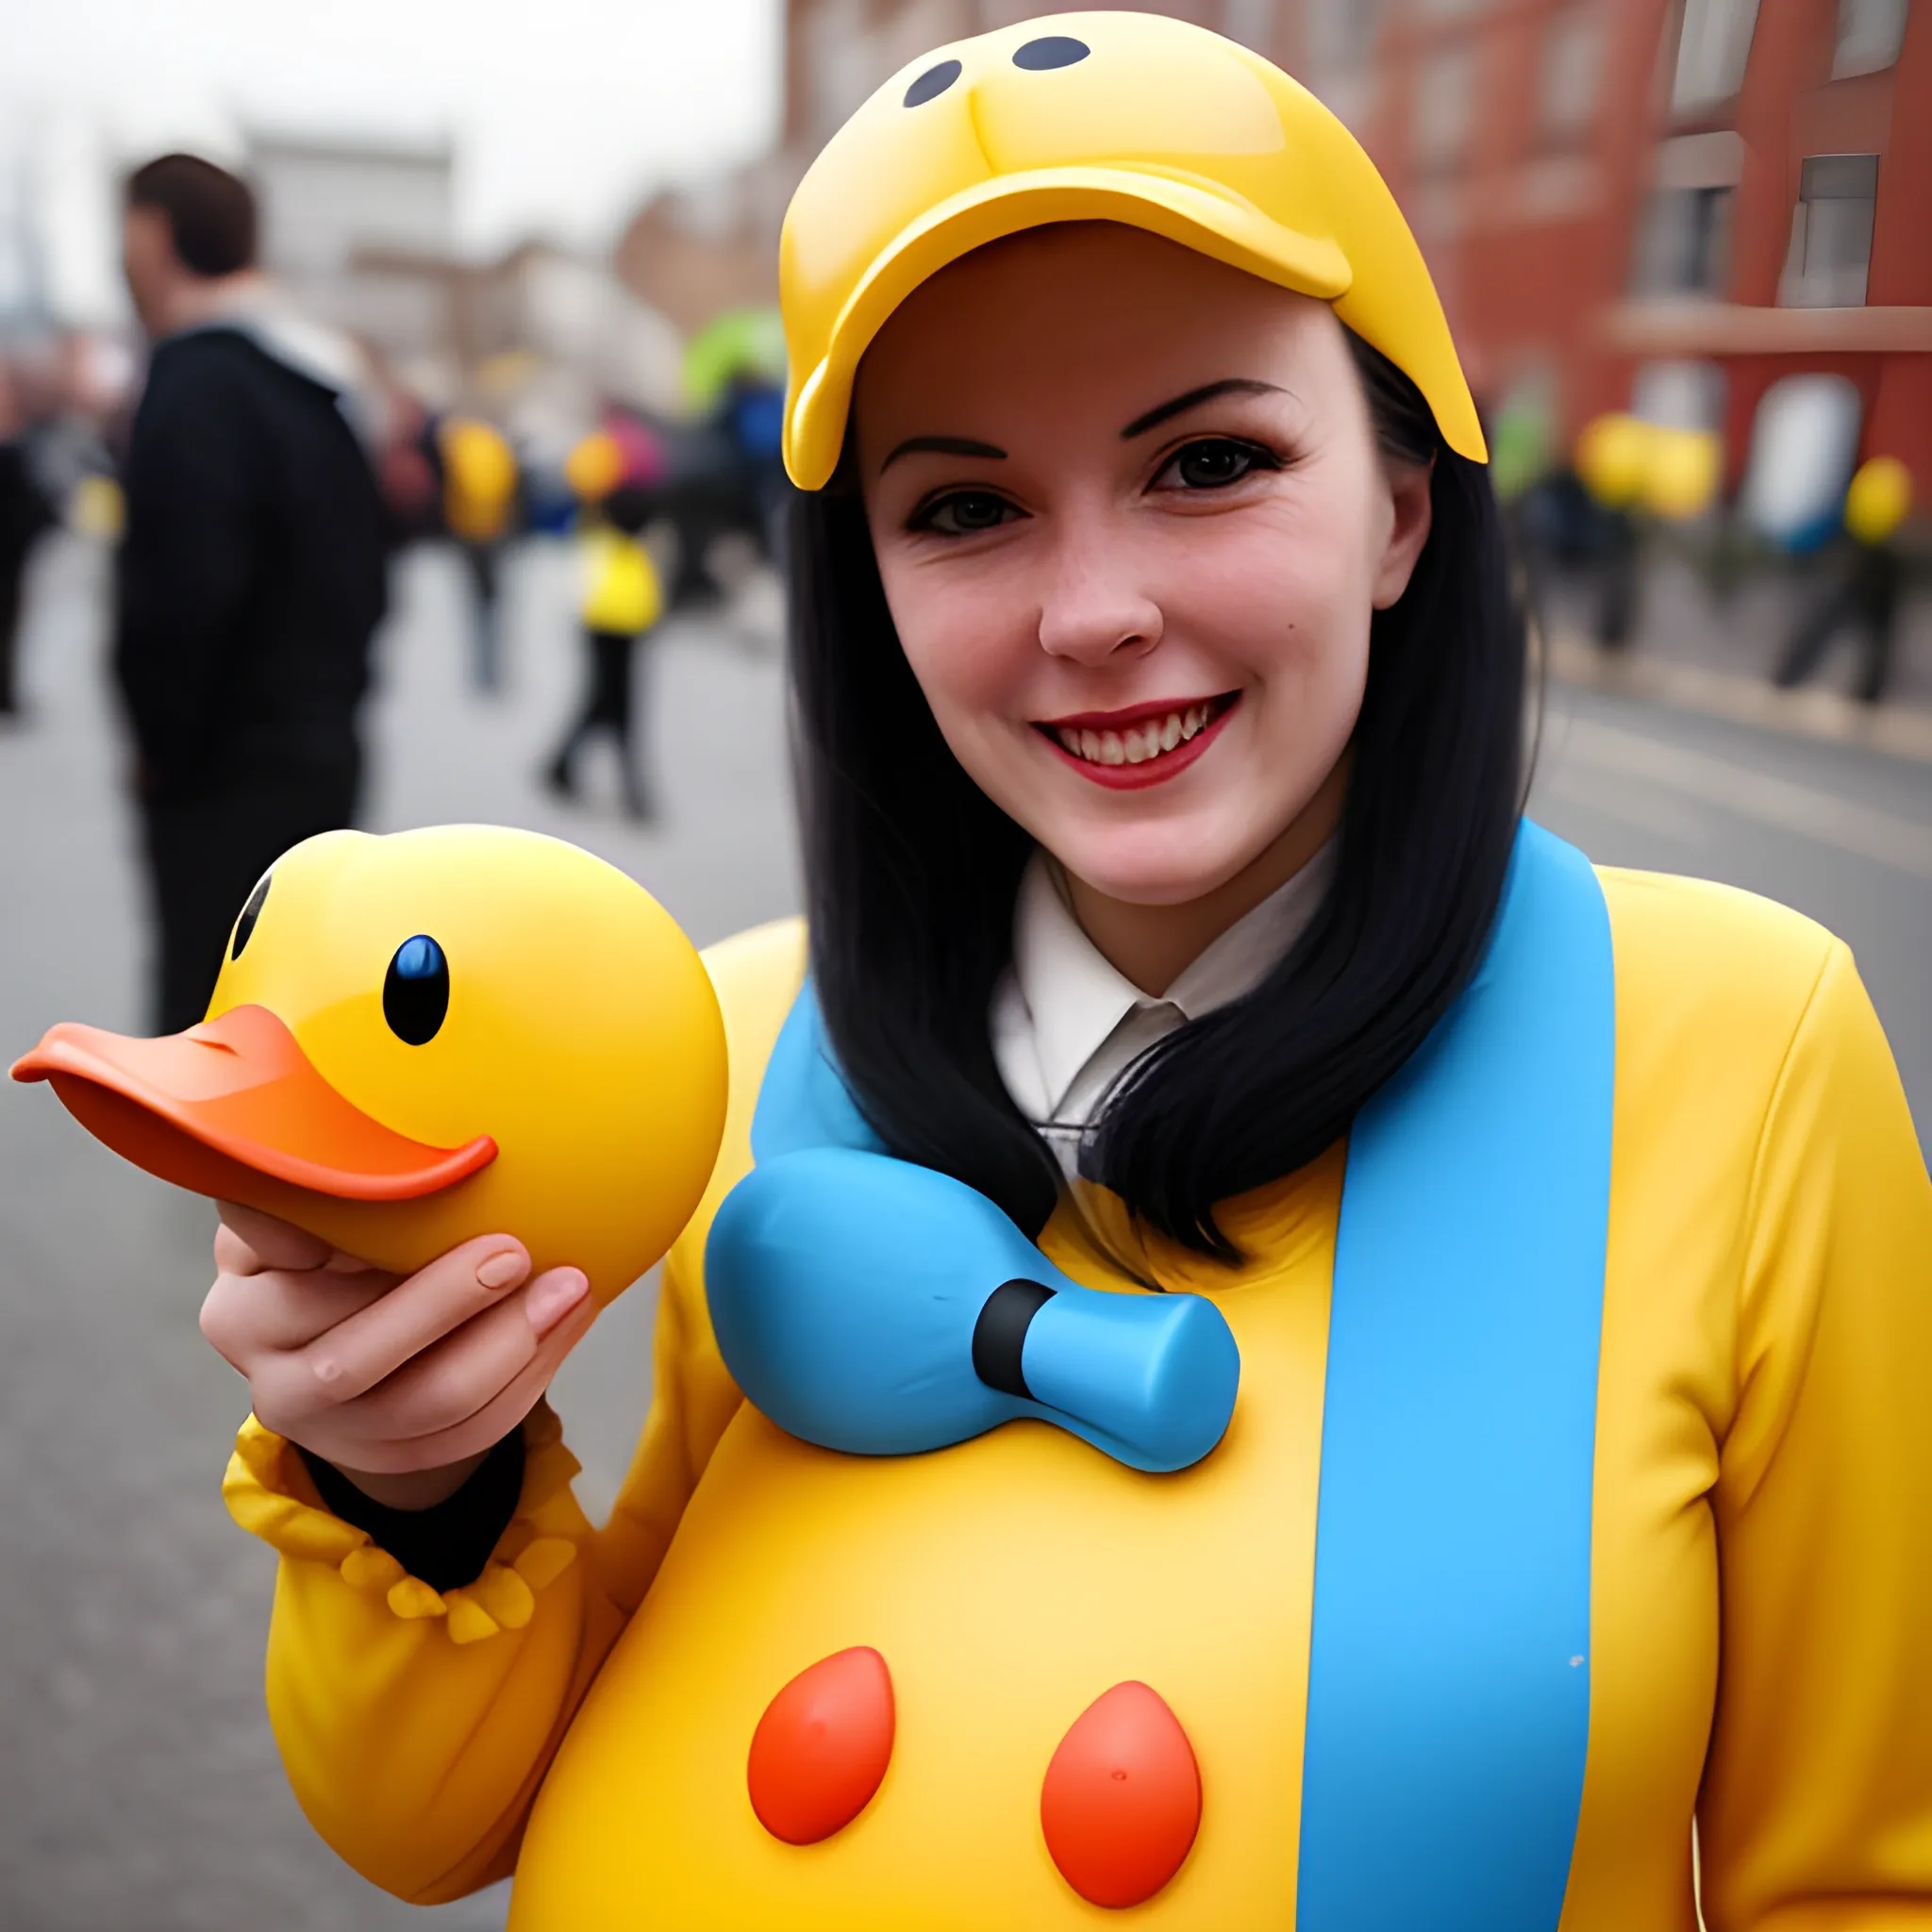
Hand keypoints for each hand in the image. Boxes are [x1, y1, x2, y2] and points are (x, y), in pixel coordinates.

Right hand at [200, 1203, 595, 1507]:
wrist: (361, 1331)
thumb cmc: (348, 1247)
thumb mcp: (322, 1208)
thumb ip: (338, 1183)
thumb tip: (395, 1152)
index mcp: (242, 1298)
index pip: (277, 1264)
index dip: (339, 1238)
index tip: (409, 1193)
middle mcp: (271, 1374)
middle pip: (353, 1358)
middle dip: (445, 1304)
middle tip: (515, 1251)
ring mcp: (328, 1429)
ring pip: (426, 1406)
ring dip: (510, 1345)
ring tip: (570, 1286)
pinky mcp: (389, 1457)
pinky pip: (468, 1432)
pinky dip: (529, 1376)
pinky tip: (567, 1320)